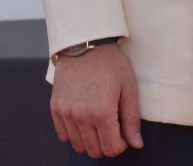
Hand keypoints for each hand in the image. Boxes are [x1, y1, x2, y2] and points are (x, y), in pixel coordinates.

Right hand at [50, 43, 143, 157]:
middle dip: (106, 145)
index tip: (123, 135)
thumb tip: (137, 144)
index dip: (120, 145)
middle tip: (112, 129)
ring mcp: (66, 113)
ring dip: (90, 141)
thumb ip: (132, 119)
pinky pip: (63, 135)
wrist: (85, 42)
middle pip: (94, 151)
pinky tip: (84, 121)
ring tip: (98, 124)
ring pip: (78, 146)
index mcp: (102, 111)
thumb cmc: (110, 62)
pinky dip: (74, 134)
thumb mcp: (128, 86)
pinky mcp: (55, 108)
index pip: (111, 149)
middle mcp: (81, 116)